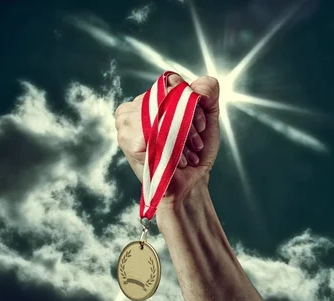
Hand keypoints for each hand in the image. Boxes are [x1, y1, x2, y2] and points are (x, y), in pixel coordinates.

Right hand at [114, 74, 220, 208]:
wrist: (189, 185)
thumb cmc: (196, 153)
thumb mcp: (208, 116)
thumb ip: (208, 91)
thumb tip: (197, 86)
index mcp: (148, 99)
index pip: (172, 81)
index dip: (192, 102)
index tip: (202, 126)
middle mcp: (133, 108)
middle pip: (168, 95)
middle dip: (190, 121)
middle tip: (195, 145)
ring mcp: (126, 122)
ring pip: (163, 111)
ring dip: (182, 135)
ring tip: (187, 155)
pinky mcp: (127, 139)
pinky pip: (158, 128)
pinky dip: (174, 145)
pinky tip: (178, 159)